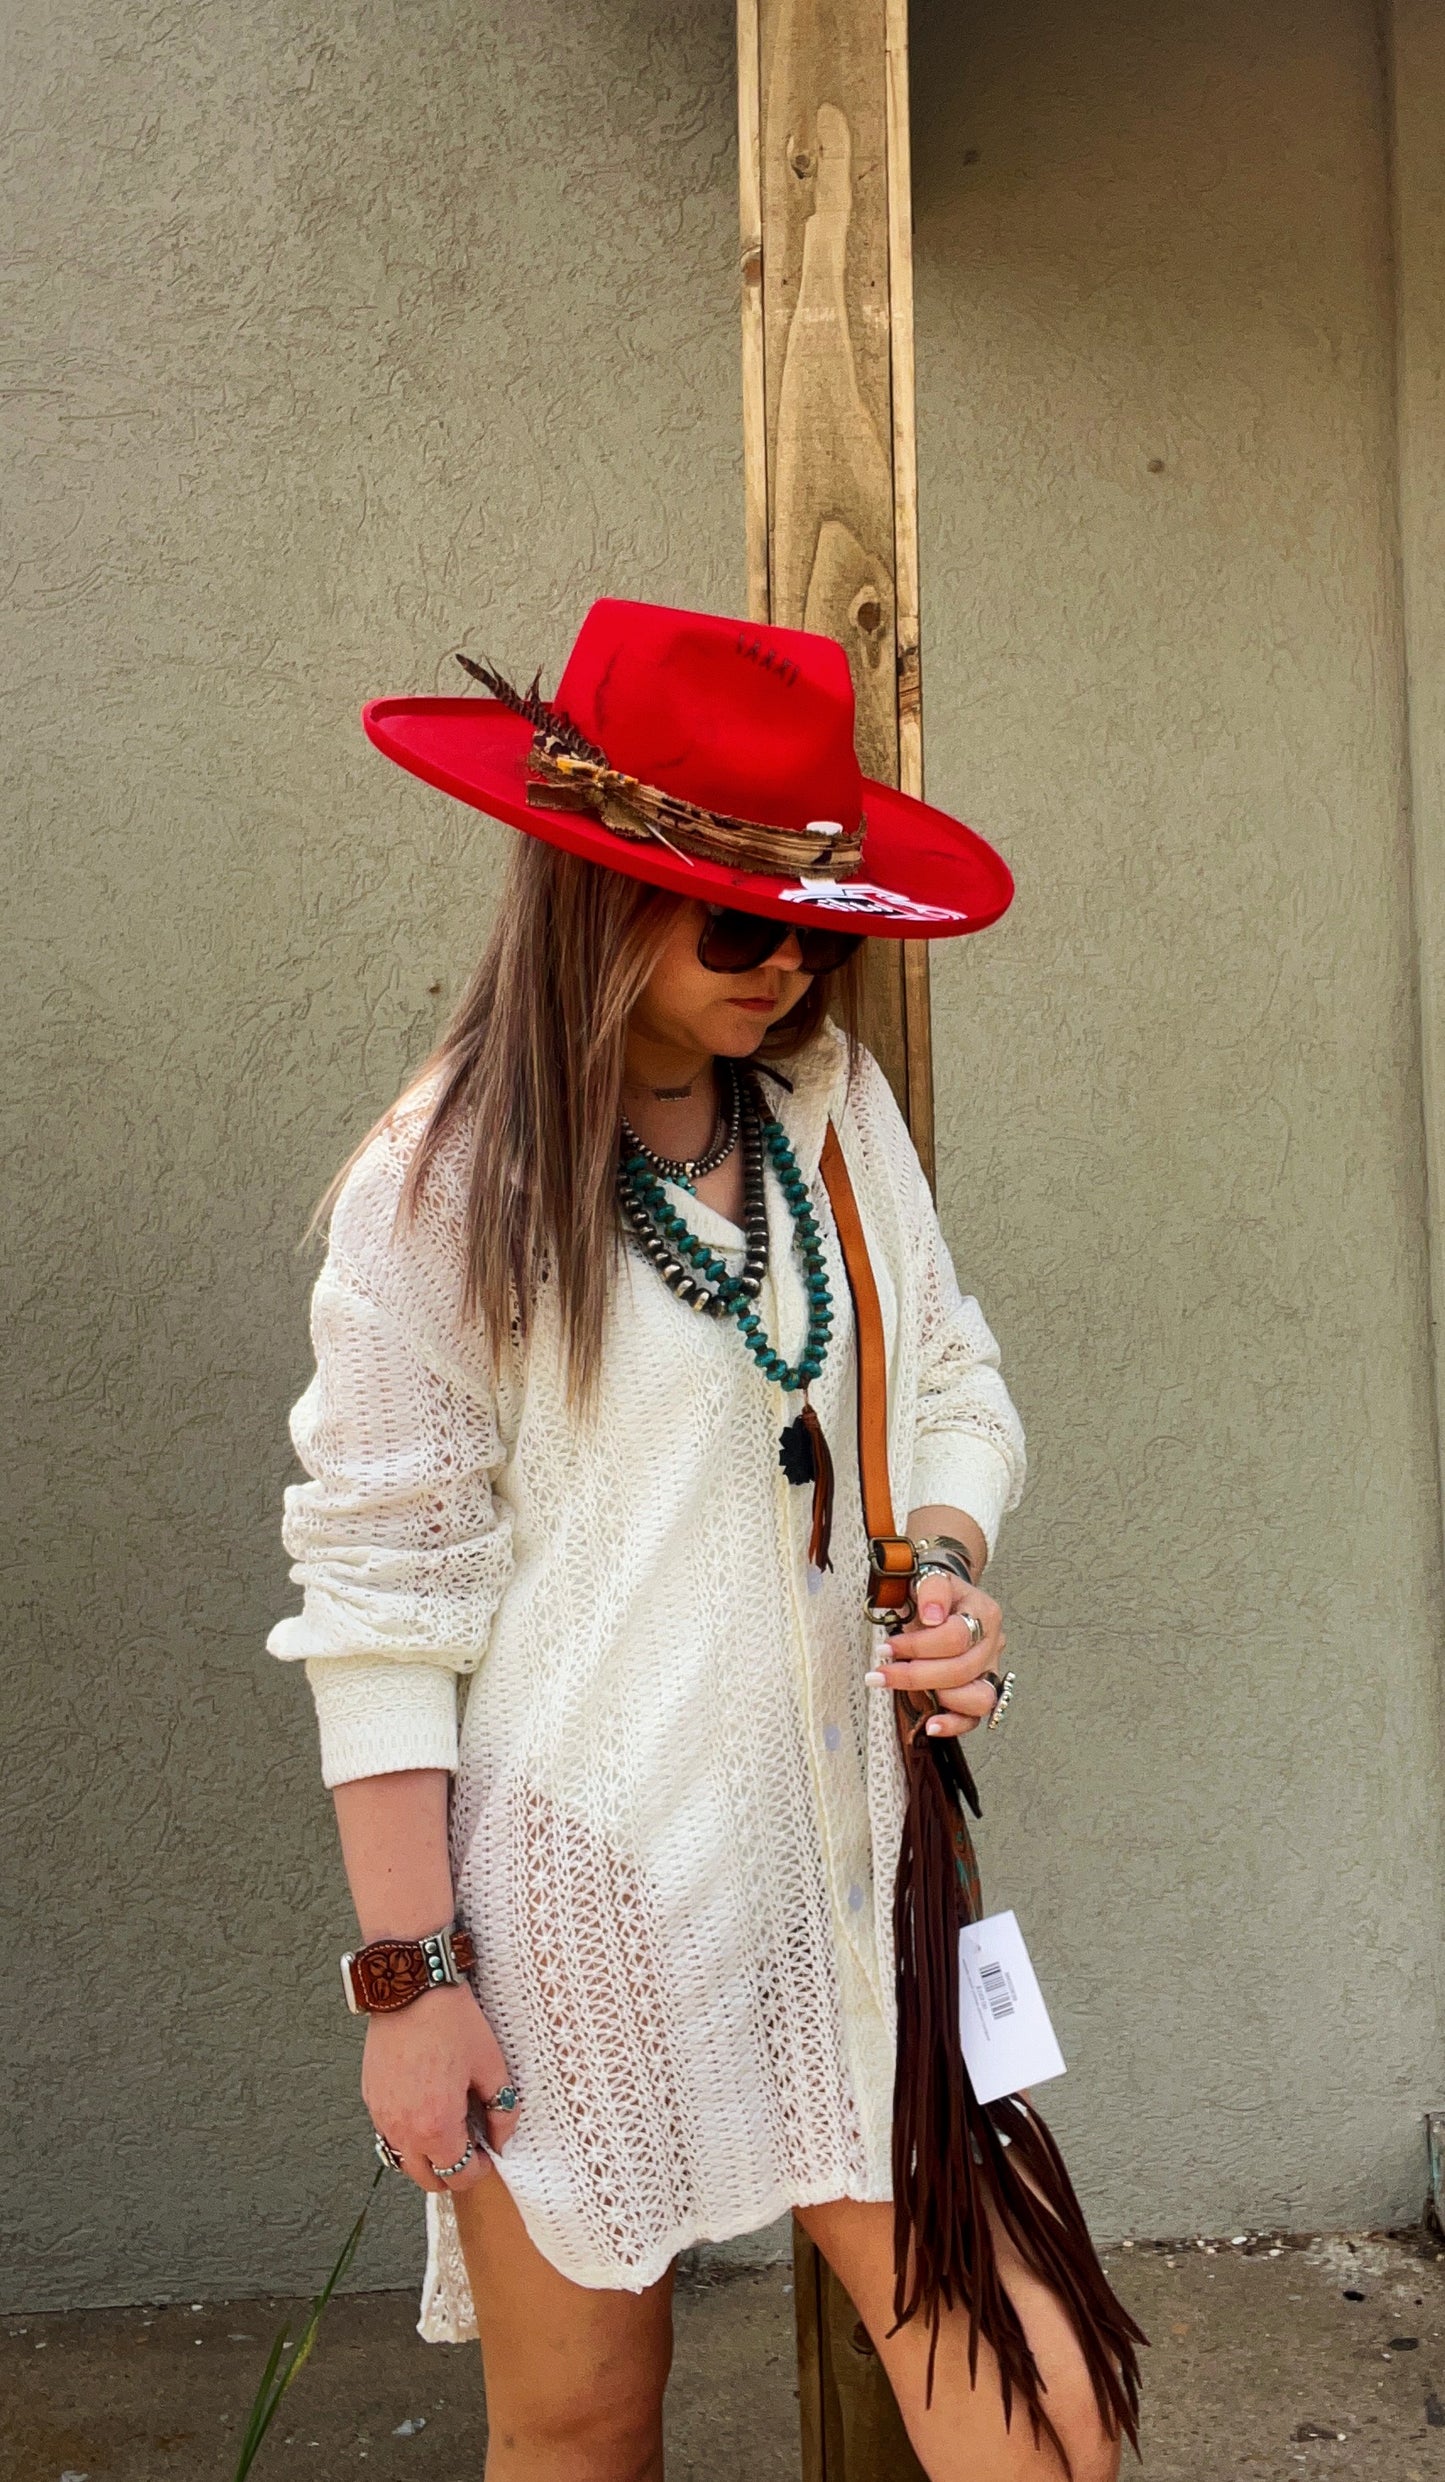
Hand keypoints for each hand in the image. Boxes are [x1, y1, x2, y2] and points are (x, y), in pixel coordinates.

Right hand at [362, 1981, 519, 2195]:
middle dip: (452, 2170)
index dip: (480, 2170)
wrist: (411, 1988)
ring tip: (447, 2129)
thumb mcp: (491, 2065)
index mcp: (436, 2126)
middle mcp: (403, 2129)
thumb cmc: (452, 2022)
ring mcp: (382, 2115)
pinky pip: (387, 2134)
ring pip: (403, 2160)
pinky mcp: (370, 2098)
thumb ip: (502, 2110)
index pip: (458, 2176)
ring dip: (426, 2156)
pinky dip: (406, 2135)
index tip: (489, 2152)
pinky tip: (424, 2109)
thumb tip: (502, 2139)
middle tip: (470, 2145)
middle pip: (427, 2178)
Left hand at [865, 1568, 1005, 1737]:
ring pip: (979, 1698)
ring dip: (939, 1698)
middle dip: (915, 1675)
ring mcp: (990, 1671)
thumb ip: (933, 1589)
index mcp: (984, 1613)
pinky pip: (976, 1717)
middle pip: (962, 1670)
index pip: (955, 1637)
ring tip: (908, 1690)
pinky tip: (932, 1725)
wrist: (948, 1599)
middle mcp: (992, 1644)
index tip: (886, 1648)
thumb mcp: (931, 1578)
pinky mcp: (981, 1691)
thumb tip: (933, 1616)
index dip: (918, 1645)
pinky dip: (954, 1724)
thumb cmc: (936, 1593)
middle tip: (881, 1674)